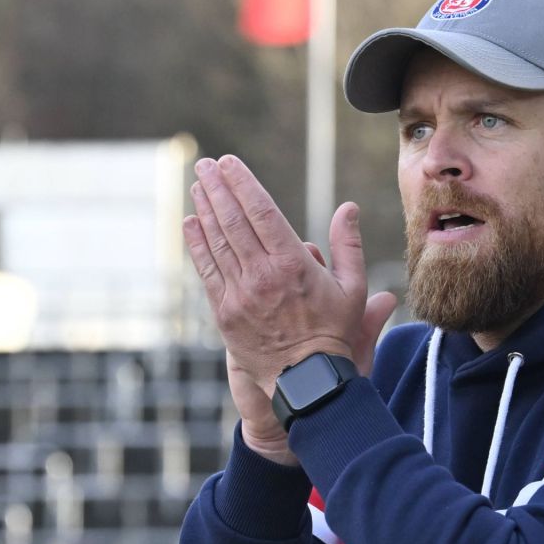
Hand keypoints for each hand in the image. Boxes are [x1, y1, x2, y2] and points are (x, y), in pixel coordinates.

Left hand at [181, 154, 395, 399]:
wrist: (307, 381)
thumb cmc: (334, 332)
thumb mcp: (353, 288)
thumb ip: (348, 245)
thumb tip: (349, 208)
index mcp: (292, 265)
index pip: (260, 212)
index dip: (242, 183)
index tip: (229, 162)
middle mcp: (261, 276)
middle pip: (233, 221)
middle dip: (218, 188)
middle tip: (206, 165)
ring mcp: (239, 294)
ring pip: (217, 242)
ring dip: (205, 210)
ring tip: (198, 186)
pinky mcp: (224, 312)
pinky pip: (207, 270)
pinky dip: (197, 244)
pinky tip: (190, 224)